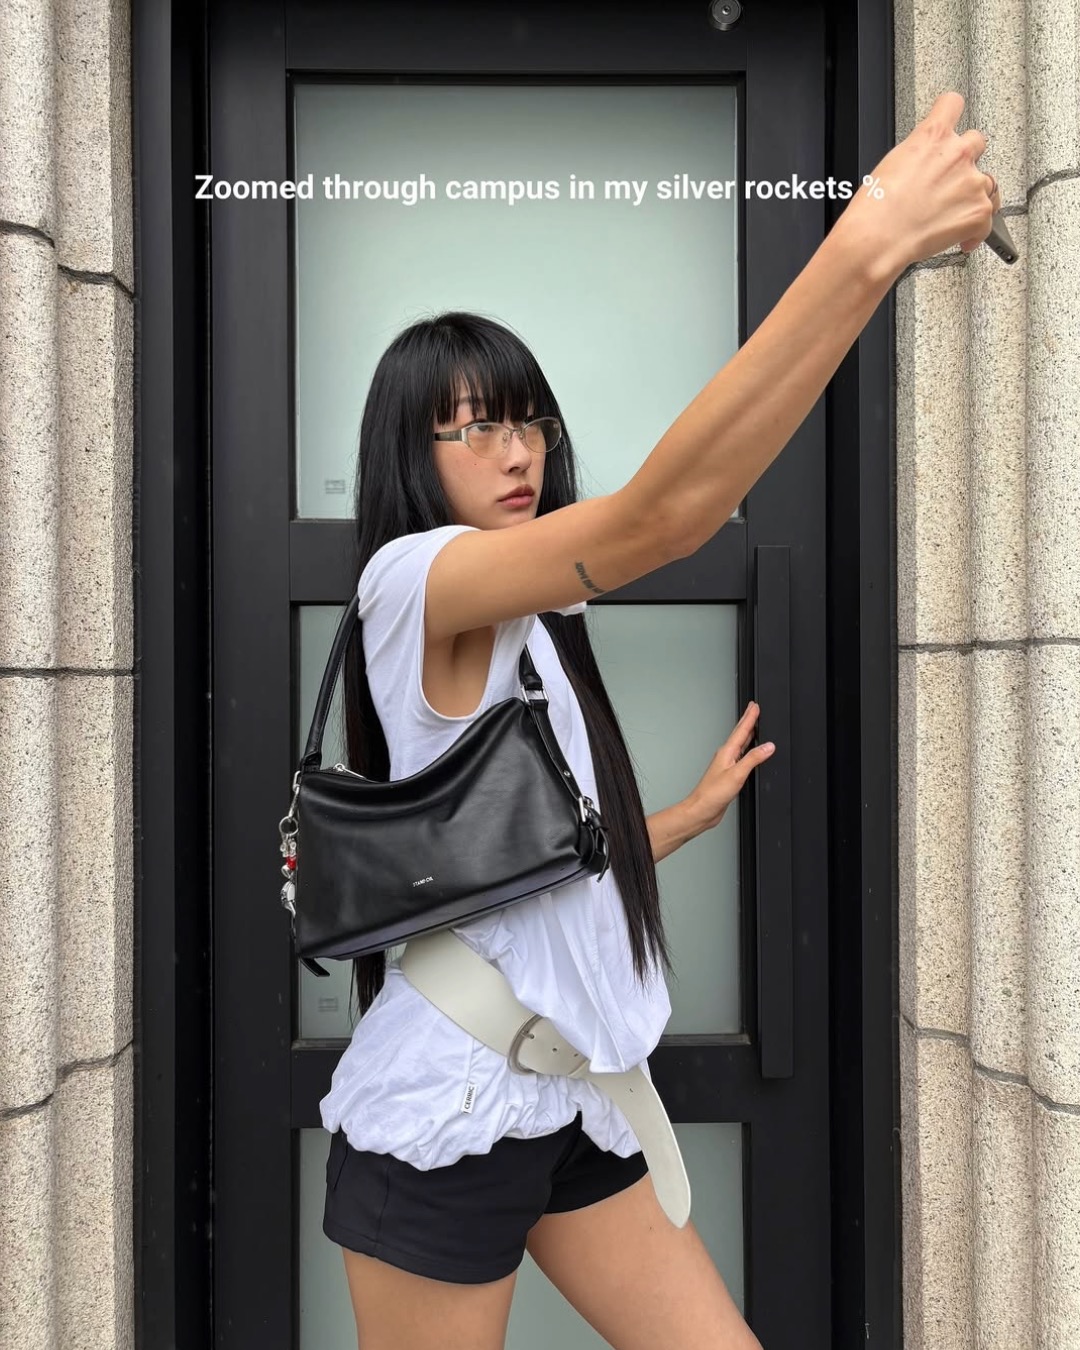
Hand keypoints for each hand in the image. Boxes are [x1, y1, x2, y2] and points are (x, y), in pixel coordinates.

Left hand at [684, 702, 775, 831]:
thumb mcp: (736, 775)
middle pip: (740, 734)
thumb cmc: (712, 794)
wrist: (701, 810)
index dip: (749, 717)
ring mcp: (727, 765)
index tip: (755, 706)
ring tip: (753, 724)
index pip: (741, 730)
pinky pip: (741, 757)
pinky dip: (748, 751)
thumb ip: (753, 759)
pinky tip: (750, 752)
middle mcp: (726, 756)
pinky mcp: (729, 775)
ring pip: (740, 745)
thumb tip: (768, 746)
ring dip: (747, 734)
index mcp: (727, 752)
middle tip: (753, 708)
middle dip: (748, 720)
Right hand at [837, 90, 1002, 273]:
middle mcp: (957, 154)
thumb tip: (921, 164)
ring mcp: (972, 183)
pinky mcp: (979, 212)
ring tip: (953, 214)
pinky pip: (988, 220)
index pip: (952, 104)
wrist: (879, 238)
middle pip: (977, 142)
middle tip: (950, 179)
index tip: (950, 121)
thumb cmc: (877, 207)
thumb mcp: (891, 164)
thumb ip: (916, 155)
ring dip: (974, 196)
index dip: (951, 113)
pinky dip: (976, 231)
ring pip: (988, 183)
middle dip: (967, 160)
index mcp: (932, 137)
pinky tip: (961, 238)